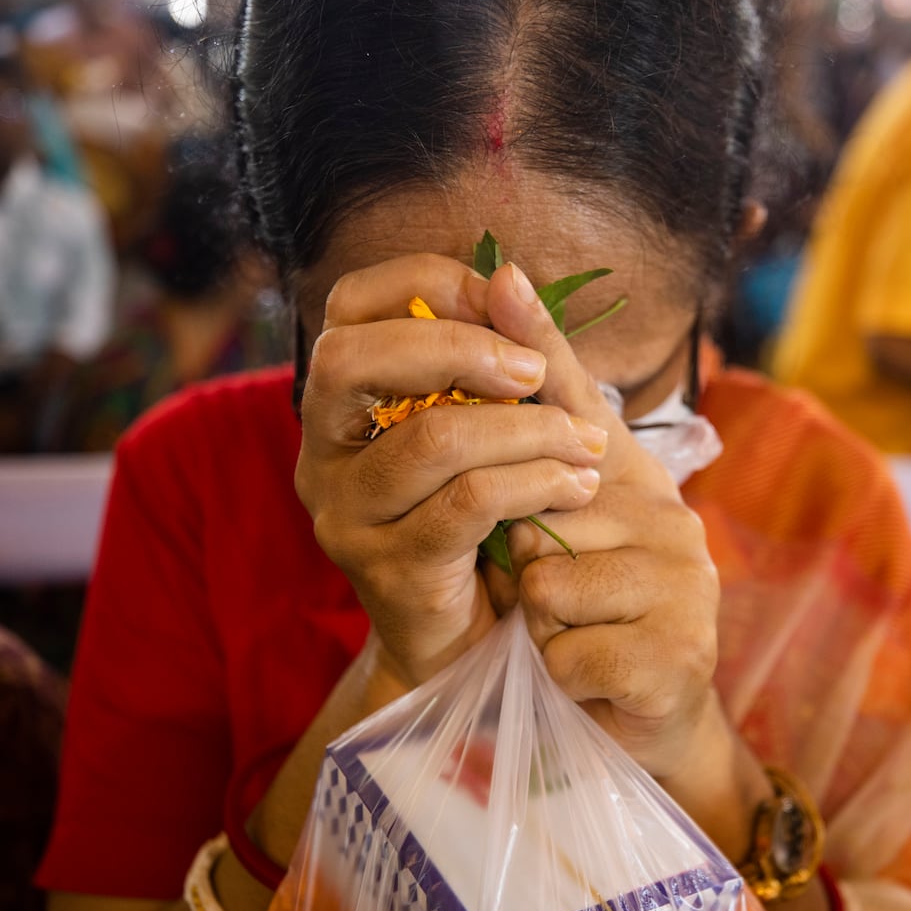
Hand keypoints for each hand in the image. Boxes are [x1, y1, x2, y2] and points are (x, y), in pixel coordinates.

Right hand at [294, 255, 607, 685]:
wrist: (480, 639)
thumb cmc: (493, 518)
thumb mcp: (507, 425)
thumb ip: (508, 352)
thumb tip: (506, 270)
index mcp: (342, 402)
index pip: (348, 305)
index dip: (424, 283)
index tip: (499, 299)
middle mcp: (323, 453)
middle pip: (352, 360)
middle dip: (459, 348)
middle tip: (536, 374)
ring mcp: (347, 514)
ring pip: (430, 439)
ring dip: (527, 429)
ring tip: (587, 443)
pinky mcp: (388, 569)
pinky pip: (466, 504)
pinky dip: (535, 482)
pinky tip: (576, 484)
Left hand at [481, 263, 724, 779]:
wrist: (652, 721)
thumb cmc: (598, 616)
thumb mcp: (563, 529)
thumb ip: (538, 441)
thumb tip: (502, 305)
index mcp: (636, 480)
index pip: (577, 403)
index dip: (536, 346)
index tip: (500, 273)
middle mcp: (671, 516)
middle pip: (536, 517)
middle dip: (521, 570)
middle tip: (555, 599)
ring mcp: (685, 585)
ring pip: (548, 587)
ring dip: (542, 626)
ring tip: (575, 634)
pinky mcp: (679, 654)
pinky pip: (571, 653)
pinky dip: (564, 675)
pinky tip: (590, 677)